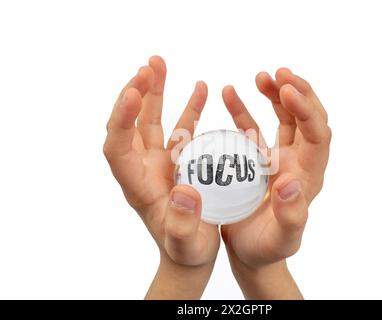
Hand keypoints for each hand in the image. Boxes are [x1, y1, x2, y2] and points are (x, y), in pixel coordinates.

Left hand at [103, 56, 219, 298]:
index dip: (120, 119)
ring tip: (159, 64)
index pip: (117, 147)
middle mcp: (144, 169)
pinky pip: (180, 129)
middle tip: (149, 66)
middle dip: (135, 94)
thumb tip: (185, 191)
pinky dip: (188, 107)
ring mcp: (160, 163)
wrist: (192, 253)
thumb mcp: (186, 243)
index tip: (133, 92)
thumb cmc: (186, 251)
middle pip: (130, 125)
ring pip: (151, 121)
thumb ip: (183, 223)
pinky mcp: (178, 161)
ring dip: (154, 92)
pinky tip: (200, 88)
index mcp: (138, 186)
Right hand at [221, 68, 330, 298]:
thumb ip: (291, 215)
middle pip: (307, 119)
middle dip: (297, 93)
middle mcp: (298, 163)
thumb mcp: (281, 239)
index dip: (307, 109)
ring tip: (261, 76)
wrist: (250, 252)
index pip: (318, 135)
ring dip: (276, 95)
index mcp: (308, 177)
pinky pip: (255, 129)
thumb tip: (293, 182)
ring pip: (285, 119)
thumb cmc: (266, 249)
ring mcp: (279, 159)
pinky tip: (230, 93)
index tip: (287, 88)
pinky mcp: (259, 160)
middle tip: (279, 73)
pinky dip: (244, 109)